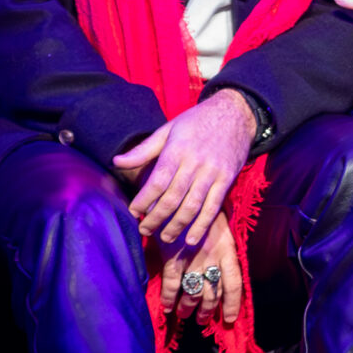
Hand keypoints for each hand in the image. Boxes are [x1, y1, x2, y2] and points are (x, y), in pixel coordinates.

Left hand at [114, 89, 257, 246]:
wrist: (236, 113)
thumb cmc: (197, 121)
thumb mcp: (168, 129)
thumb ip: (144, 149)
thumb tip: (117, 162)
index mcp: (177, 149)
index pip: (157, 181)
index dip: (143, 200)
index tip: (132, 212)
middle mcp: (195, 163)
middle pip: (172, 197)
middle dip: (156, 217)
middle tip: (144, 230)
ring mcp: (213, 172)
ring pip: (192, 205)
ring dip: (176, 225)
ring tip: (164, 237)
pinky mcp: (227, 179)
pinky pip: (213, 207)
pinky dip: (202, 225)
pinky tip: (191, 238)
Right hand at [160, 214, 244, 328]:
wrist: (181, 190)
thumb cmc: (203, 208)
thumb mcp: (220, 228)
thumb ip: (221, 250)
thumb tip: (221, 271)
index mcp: (228, 250)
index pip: (234, 284)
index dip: (232, 304)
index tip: (229, 319)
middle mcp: (213, 257)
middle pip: (213, 293)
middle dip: (207, 310)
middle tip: (202, 320)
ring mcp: (193, 258)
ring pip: (194, 292)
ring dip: (188, 307)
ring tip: (184, 314)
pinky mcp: (173, 257)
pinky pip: (172, 284)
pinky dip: (169, 297)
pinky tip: (167, 307)